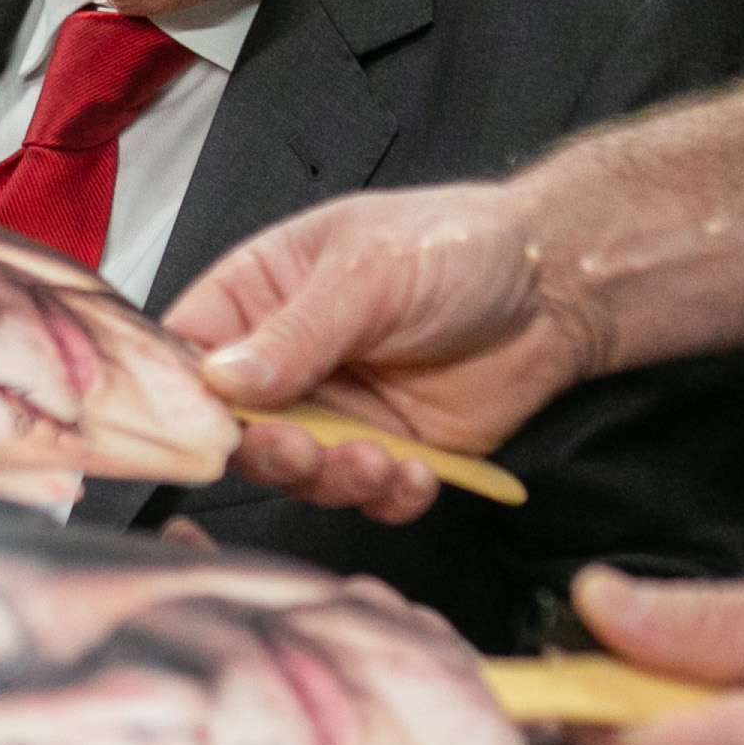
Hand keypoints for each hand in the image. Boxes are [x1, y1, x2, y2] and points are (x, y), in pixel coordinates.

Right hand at [162, 181, 600, 525]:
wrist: (556, 286)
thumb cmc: (456, 246)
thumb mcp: (368, 273)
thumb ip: (297, 332)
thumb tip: (221, 381)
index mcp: (259, 294)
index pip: (189, 352)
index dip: (187, 397)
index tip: (207, 426)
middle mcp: (287, 360)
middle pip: (237, 429)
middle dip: (269, 452)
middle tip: (303, 448)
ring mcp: (337, 410)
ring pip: (299, 473)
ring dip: (332, 479)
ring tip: (378, 460)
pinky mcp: (389, 451)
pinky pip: (367, 496)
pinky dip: (387, 498)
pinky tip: (417, 474)